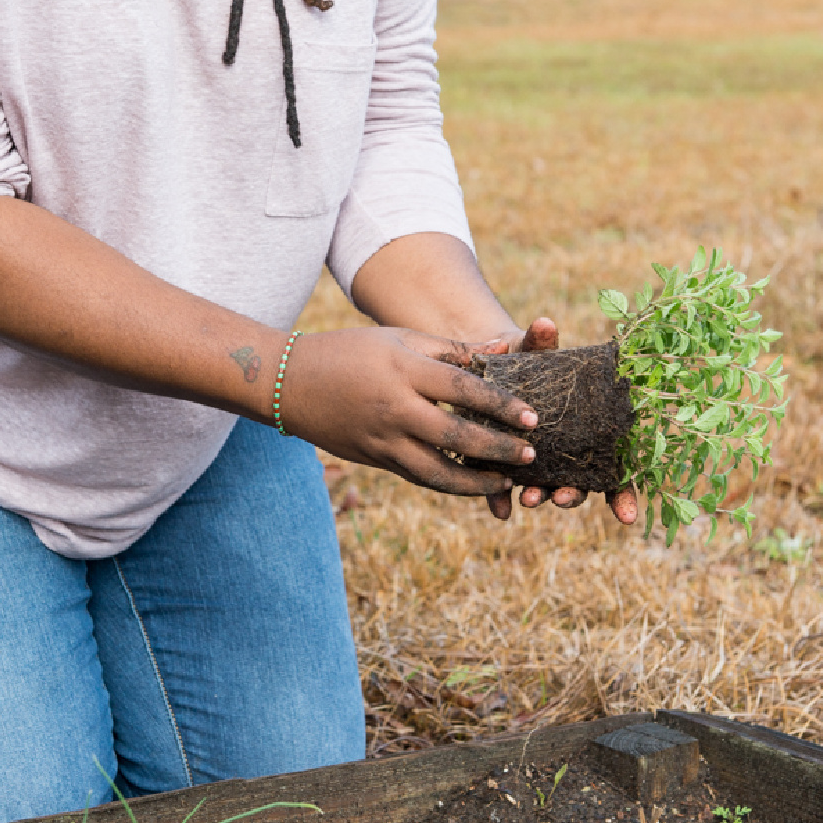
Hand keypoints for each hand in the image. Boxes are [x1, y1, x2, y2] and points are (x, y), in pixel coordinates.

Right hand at [278, 324, 542, 500]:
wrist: (289, 382)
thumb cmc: (350, 351)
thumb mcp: (399, 338)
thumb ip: (451, 348)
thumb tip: (501, 349)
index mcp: (404, 370)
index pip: (463, 389)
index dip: (500, 405)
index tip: (532, 417)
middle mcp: (394, 408)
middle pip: (456, 435)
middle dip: (497, 448)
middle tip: (531, 453)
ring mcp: (382, 439)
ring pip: (436, 471)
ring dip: (475, 482)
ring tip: (505, 484)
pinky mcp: (374, 459)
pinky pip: (417, 477)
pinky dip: (447, 484)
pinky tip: (471, 484)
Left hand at [475, 316, 638, 526]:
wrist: (496, 366)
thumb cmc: (529, 359)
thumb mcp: (536, 351)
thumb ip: (540, 342)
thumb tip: (543, 323)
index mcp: (590, 433)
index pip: (616, 472)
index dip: (624, 495)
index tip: (627, 516)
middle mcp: (569, 454)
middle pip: (579, 484)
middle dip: (572, 494)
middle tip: (563, 496)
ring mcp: (539, 463)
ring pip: (545, 488)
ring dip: (540, 496)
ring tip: (530, 498)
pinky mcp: (506, 464)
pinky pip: (505, 488)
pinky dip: (501, 500)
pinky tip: (500, 511)